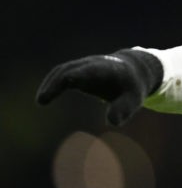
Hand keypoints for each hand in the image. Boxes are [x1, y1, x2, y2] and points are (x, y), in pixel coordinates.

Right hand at [36, 49, 162, 125]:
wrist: (133, 71)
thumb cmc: (132, 87)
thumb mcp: (134, 99)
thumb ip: (124, 109)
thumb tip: (112, 122)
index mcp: (108, 70)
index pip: (91, 71)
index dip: (79, 75)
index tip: (67, 82)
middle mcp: (94, 64)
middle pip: (71, 69)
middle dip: (57, 82)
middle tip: (42, 99)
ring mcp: (84, 66)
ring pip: (63, 70)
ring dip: (51, 83)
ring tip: (41, 100)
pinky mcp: (78, 71)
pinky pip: (61, 74)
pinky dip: (52, 84)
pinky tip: (44, 99)